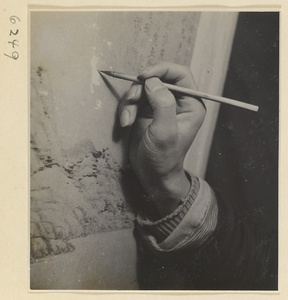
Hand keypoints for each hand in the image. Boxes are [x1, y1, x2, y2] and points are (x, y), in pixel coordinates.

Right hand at [118, 62, 205, 216]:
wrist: (152, 174)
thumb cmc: (164, 157)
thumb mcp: (165, 132)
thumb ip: (162, 104)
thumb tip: (153, 81)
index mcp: (191, 104)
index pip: (180, 74)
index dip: (162, 69)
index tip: (143, 76)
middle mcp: (177, 102)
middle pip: (157, 79)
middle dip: (140, 89)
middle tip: (131, 101)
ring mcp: (160, 105)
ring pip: (142, 89)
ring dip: (130, 101)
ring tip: (127, 119)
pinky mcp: (146, 111)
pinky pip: (134, 100)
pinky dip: (126, 109)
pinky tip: (125, 123)